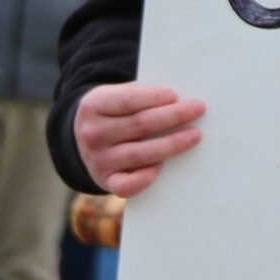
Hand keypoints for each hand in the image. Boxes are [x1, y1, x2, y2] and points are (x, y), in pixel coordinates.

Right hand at [73, 82, 205, 197]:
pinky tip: (163, 165)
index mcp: (93, 106)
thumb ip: (137, 95)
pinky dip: (148, 176)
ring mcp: (98, 161)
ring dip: (172, 144)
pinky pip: (129, 185)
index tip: (175, 95)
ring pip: (142, 153)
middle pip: (140, 125)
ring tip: (194, 135)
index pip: (128, 100)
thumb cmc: (110, 114)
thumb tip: (177, 99)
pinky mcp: (106, 181)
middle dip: (173, 116)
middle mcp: (93, 134)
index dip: (154, 97)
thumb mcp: (112, 96)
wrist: (81, 141)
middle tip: (198, 109)